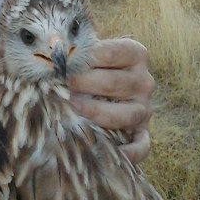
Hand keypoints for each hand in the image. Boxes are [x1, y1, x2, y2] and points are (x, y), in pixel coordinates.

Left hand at [69, 38, 154, 163]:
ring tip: (69, 110)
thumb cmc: (92, 64)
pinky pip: (141, 146)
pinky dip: (128, 153)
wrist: (107, 82)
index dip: (82, 57)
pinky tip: (109, 155)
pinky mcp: (143, 132)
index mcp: (136, 54)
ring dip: (94, 113)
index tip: (61, 62)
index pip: (109, 53)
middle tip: (57, 86)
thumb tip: (54, 44)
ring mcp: (145, 108)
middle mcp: (144, 81)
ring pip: (124, 114)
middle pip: (113, 83)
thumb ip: (78, 45)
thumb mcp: (90, 49)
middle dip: (82, 84)